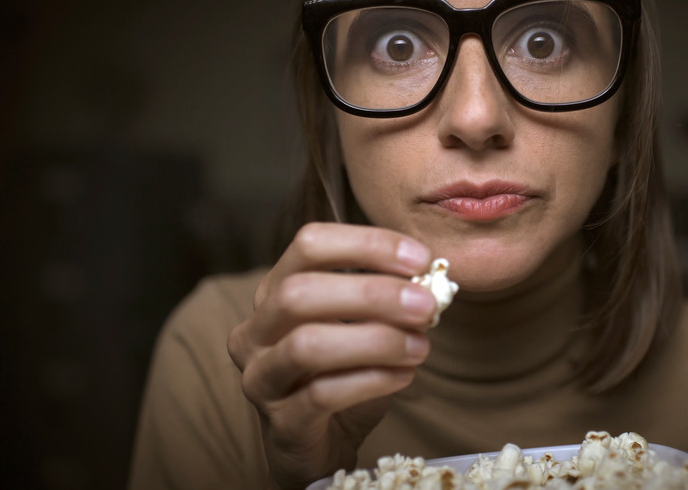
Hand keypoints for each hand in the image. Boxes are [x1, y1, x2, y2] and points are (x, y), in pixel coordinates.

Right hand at [227, 223, 435, 488]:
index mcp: (276, 290)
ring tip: (421, 346)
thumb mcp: (366, 327)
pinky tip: (405, 375)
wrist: (322, 443)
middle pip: (300, 292)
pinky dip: (372, 380)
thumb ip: (390, 300)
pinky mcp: (280, 422)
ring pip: (307, 344)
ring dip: (375, 340)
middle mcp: (256, 329)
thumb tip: (431, 282)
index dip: (367, 244)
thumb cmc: (343, 374)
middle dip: (372, 293)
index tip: (420, 258)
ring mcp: (261, 377)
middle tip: (426, 304)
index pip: (309, 244)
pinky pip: (322, 394)